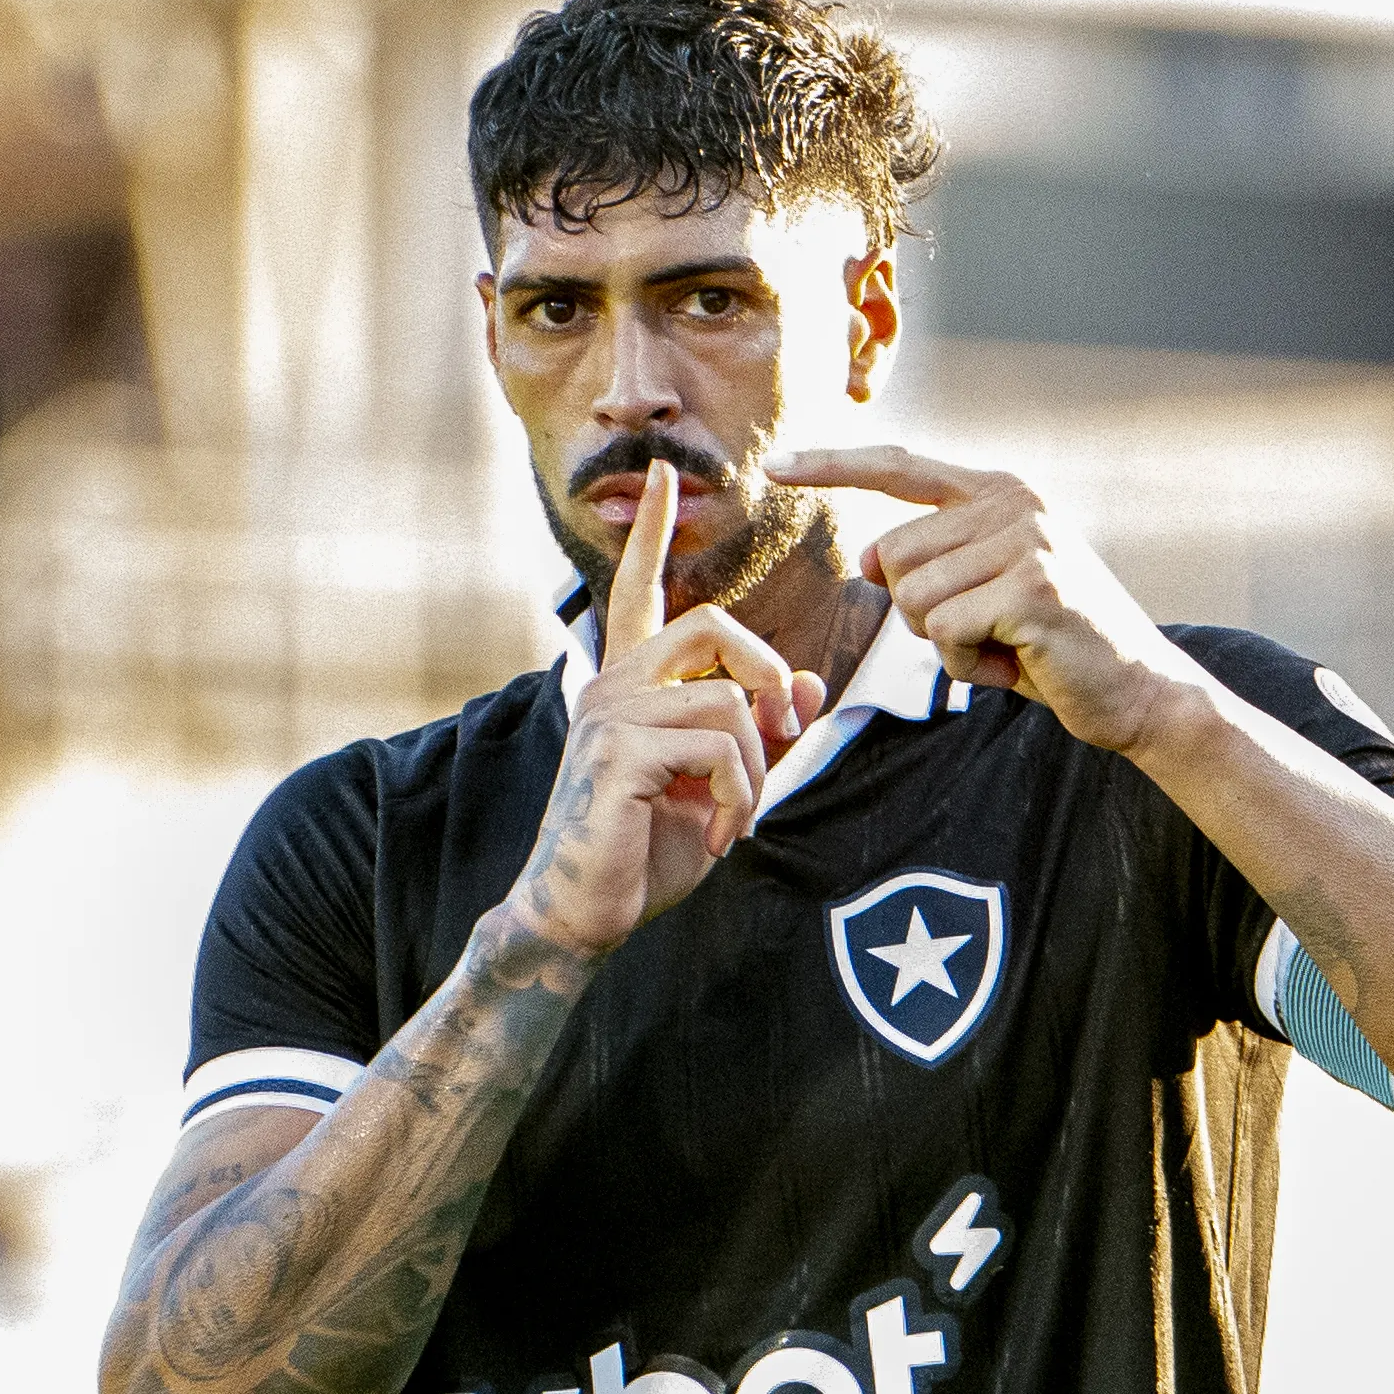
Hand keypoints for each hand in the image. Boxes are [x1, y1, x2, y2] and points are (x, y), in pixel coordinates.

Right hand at [509, 461, 829, 957]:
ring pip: (730, 702)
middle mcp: (612, 685)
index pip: (636, 591)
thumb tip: (811, 683)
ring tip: (732, 819)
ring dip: (754, 770)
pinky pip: (720, 747)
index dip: (654, 535)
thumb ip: (762, 734)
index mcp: (628, 685)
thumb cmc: (642, 854)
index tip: (666, 477)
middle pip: (712, 625)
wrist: (581, 916)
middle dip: (765, 672)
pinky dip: (738, 797)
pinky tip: (715, 835)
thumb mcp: (719, 787)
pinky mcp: (619, 751)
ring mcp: (611, 713)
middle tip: (780, 733)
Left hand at [766, 446, 1194, 754]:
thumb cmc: (1051, 644)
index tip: (774, 466)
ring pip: (912, 598)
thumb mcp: (985, 592)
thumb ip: (931, 565)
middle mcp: (1013, 502)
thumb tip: (868, 559)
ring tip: (1004, 644)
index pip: (899, 466)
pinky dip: (965, 664)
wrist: (1137, 688)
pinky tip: (1016, 663)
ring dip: (944, 643)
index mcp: (999, 491)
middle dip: (919, 613)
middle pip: (893, 556)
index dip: (831, 466)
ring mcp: (1026, 541)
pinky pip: (943, 633)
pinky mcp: (1032, 588)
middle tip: (985, 630)